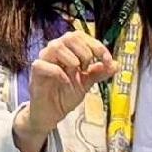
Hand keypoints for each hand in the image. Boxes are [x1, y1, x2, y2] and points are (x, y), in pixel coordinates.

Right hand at [14, 29, 117, 151]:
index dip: (96, 45)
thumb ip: (99, 73)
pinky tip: (66, 82)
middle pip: (69, 37)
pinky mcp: (36, 73)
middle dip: (85, 52)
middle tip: (88, 68)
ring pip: (56, 46)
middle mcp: (55, 52)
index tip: (107, 59)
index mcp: (67, 50)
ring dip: (71, 59)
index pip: (80, 36)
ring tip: (76, 73)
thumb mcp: (87, 83)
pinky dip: (58, 72)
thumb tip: (115, 64)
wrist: (52, 114)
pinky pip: (43, 64)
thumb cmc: (64, 95)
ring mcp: (44, 61)